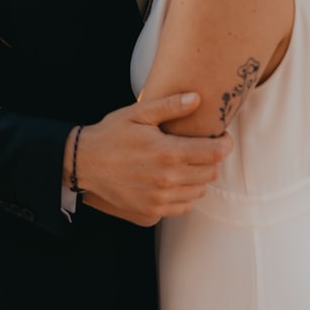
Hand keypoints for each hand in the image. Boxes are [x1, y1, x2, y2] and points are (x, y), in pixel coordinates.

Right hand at [68, 93, 232, 225]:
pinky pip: (184, 206)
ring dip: (199, 176)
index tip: (221, 137)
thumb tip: (197, 98)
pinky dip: (186, 193)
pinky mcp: (152, 210)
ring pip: (200, 191)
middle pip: (211, 173)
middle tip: (201, 146)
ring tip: (186, 162)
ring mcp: (160, 198)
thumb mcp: (138, 113)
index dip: (224, 143)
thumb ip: (170, 106)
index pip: (215, 153)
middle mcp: (167, 179)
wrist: (84, 163)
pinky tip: (174, 179)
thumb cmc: (112, 134)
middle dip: (212, 158)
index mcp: (168, 153)